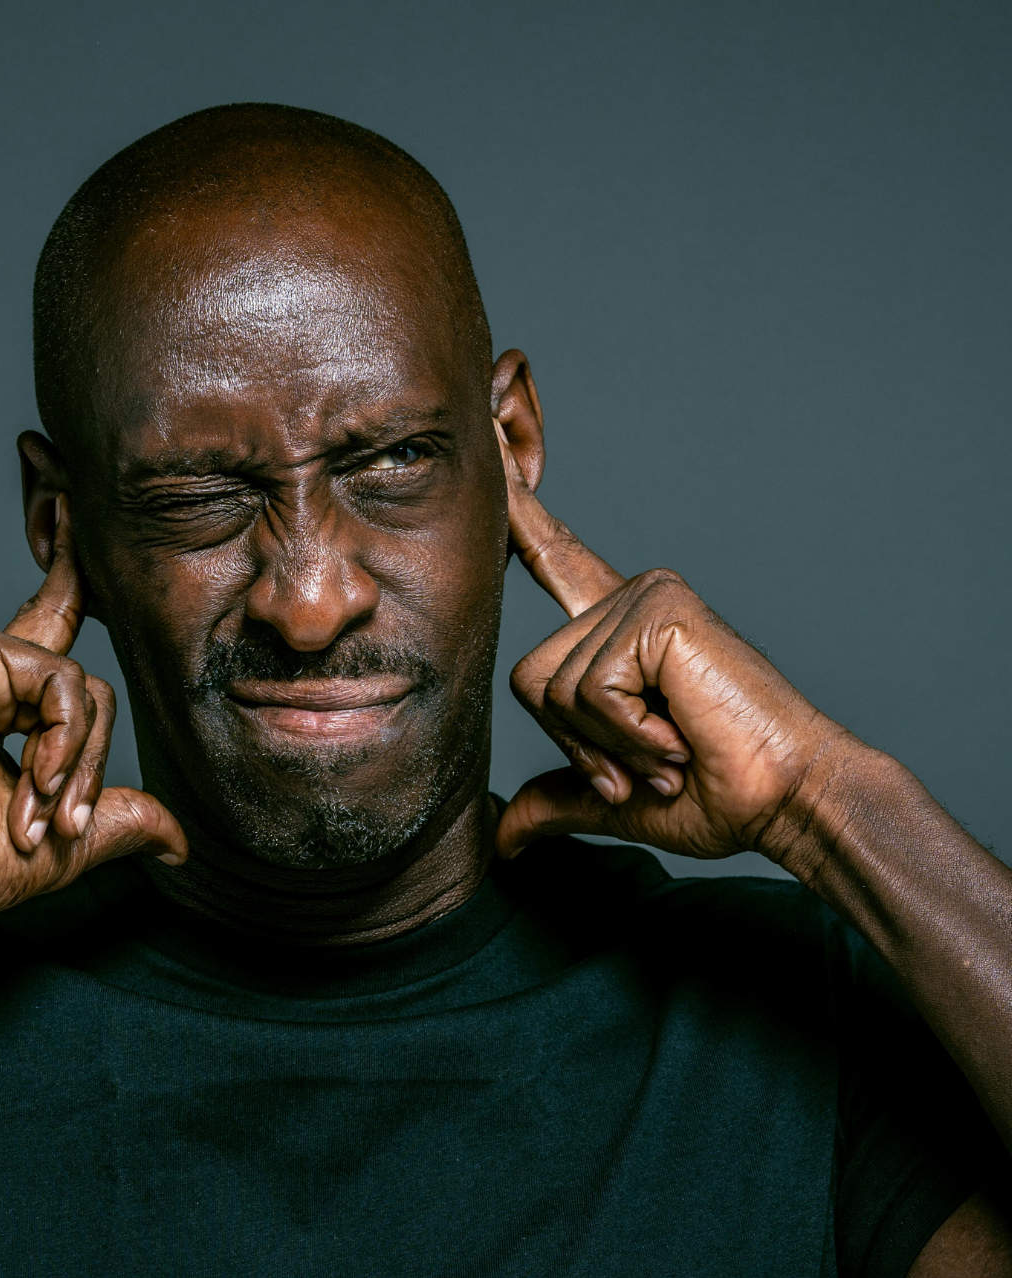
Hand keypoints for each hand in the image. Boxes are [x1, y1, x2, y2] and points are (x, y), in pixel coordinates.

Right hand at [0, 497, 186, 930]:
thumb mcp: (71, 843)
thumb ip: (124, 820)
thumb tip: (180, 843)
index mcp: (3, 697)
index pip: (53, 618)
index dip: (70, 566)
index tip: (73, 498)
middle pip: (91, 688)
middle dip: (86, 766)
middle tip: (58, 826)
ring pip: (85, 691)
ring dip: (75, 765)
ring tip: (36, 815)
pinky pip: (65, 683)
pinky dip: (63, 740)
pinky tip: (32, 776)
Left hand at [495, 475, 863, 866]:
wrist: (786, 802)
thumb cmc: (719, 795)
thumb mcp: (617, 800)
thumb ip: (558, 797)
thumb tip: (502, 838)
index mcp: (617, 631)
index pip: (552, 559)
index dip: (518, 512)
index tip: (490, 438)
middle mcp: (629, 599)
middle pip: (530, 678)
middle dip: (580, 746)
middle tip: (652, 763)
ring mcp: (646, 598)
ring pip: (555, 689)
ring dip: (610, 746)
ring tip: (672, 749)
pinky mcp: (661, 612)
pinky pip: (591, 690)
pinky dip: (629, 735)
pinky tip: (679, 734)